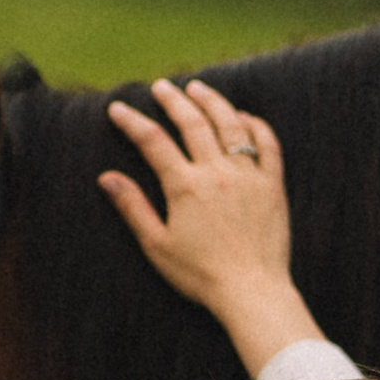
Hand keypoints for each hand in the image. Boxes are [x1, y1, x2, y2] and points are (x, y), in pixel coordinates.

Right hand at [99, 77, 320, 379]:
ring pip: (230, 124)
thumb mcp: (157, 245)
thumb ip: (132, 207)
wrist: (252, 292)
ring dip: (212, 102)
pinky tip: (243, 117)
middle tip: (161, 87)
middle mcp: (217, 173)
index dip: (132, 121)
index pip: (153, 141)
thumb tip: (107, 177)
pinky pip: (267, 144)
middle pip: (193, 122)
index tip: (118, 108)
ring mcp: (248, 176)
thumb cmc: (201, 275)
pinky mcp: (273, 185)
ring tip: (198, 88)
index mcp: (185, 186)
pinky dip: (254, 125)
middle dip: (173, 100)